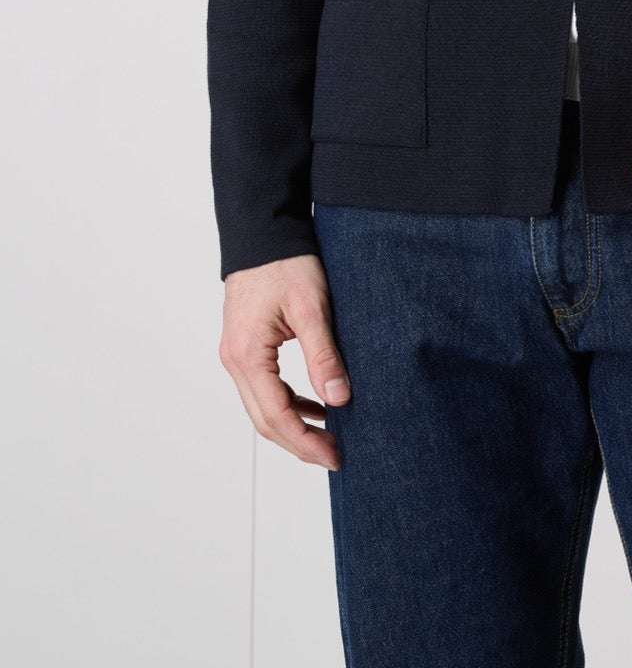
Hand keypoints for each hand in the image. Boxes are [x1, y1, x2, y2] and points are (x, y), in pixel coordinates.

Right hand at [219, 253, 349, 469]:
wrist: (263, 232)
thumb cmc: (286, 262)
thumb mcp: (310, 307)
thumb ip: (323, 354)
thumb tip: (339, 398)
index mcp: (248, 355)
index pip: (276, 415)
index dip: (306, 442)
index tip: (335, 456)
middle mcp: (235, 360)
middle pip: (264, 420)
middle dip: (300, 443)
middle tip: (336, 456)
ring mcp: (236, 355)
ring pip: (262, 406)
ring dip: (293, 425)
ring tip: (329, 436)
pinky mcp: (245, 347)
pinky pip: (264, 388)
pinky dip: (288, 403)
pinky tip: (314, 404)